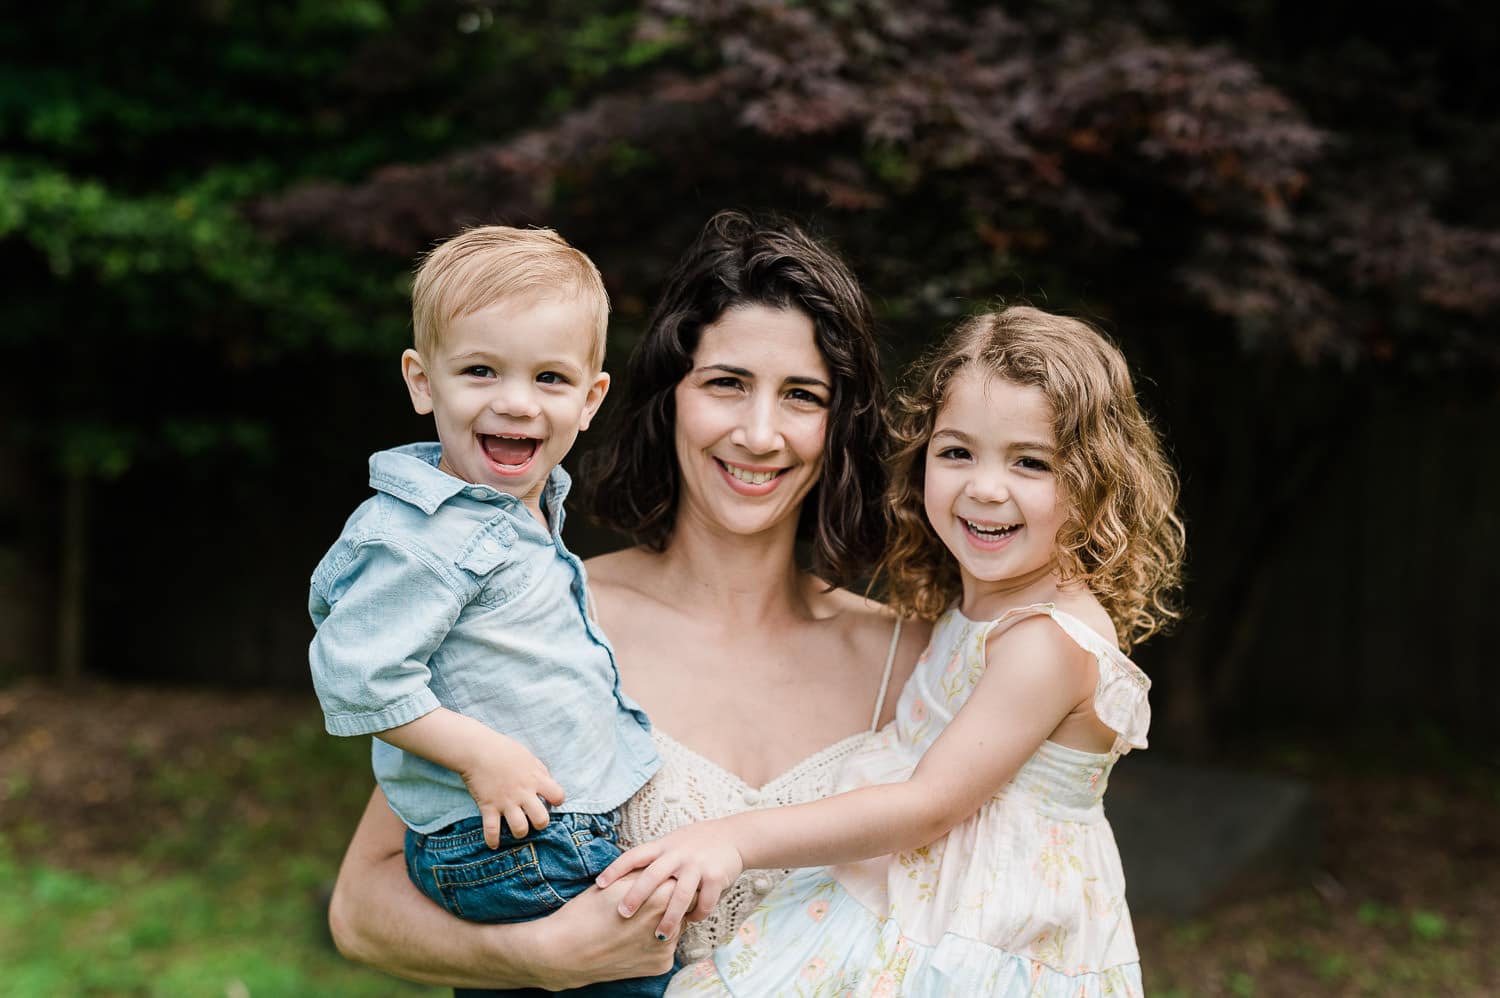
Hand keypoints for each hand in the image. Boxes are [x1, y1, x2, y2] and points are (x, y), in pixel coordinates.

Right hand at [461, 729, 565, 847]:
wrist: (476, 750)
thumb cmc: (503, 750)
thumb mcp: (528, 757)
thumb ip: (540, 771)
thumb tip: (548, 782)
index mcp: (535, 779)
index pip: (558, 796)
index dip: (557, 800)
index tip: (550, 801)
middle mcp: (523, 793)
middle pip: (541, 819)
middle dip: (540, 823)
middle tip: (534, 819)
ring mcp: (506, 802)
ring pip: (520, 829)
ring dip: (520, 832)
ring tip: (517, 828)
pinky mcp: (488, 807)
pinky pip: (492, 830)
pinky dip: (492, 840)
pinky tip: (494, 844)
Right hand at [528, 876, 678, 987]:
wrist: (566, 951)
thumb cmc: (588, 911)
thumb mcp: (620, 882)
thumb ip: (650, 874)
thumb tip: (669, 870)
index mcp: (661, 895)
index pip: (685, 882)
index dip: (672, 881)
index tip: (662, 883)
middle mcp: (670, 921)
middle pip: (685, 905)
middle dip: (672, 902)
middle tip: (650, 904)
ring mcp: (667, 946)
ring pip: (678, 927)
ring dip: (665, 922)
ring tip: (638, 923)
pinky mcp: (662, 964)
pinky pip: (667, 947)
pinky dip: (656, 942)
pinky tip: (635, 940)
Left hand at [595, 822, 745, 939]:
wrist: (734, 836)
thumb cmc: (697, 843)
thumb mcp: (672, 843)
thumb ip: (654, 859)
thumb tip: (626, 878)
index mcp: (664, 846)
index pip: (634, 855)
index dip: (615, 869)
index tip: (599, 884)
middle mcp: (678, 854)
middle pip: (652, 876)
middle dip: (637, 896)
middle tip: (623, 914)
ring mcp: (697, 865)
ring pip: (679, 896)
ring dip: (669, 918)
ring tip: (659, 935)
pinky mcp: (715, 877)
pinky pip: (704, 902)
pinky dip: (697, 915)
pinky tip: (691, 922)